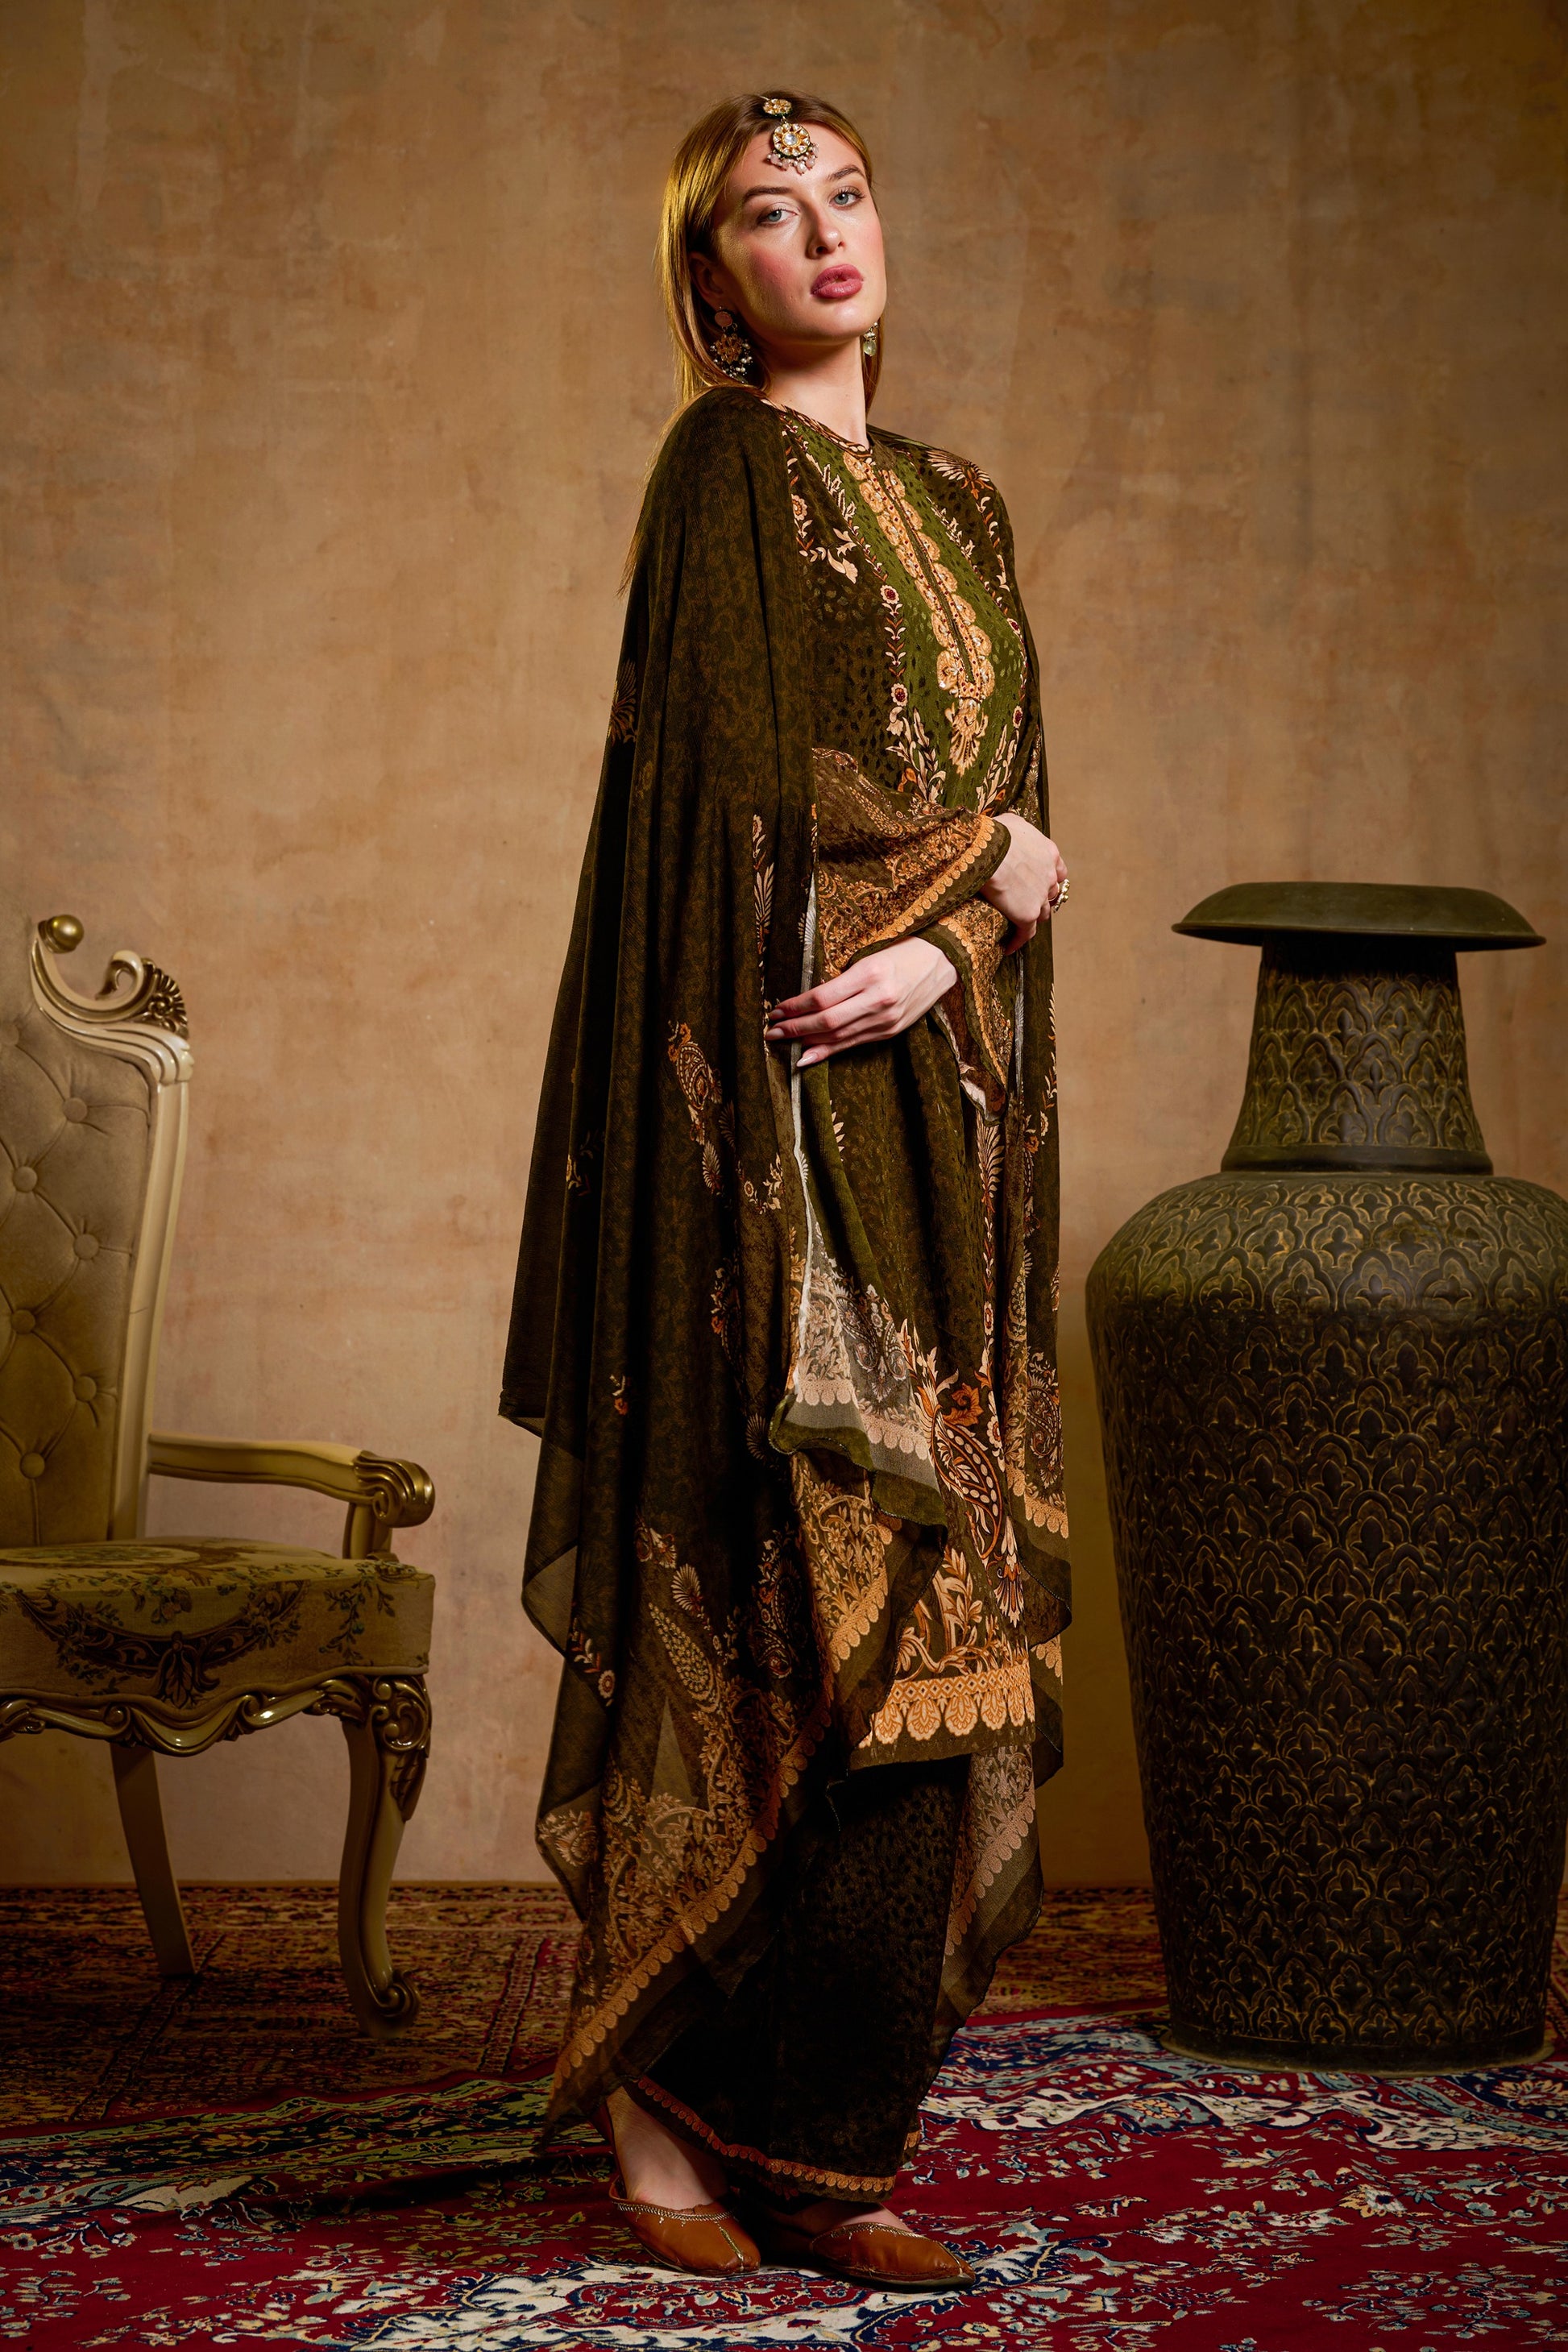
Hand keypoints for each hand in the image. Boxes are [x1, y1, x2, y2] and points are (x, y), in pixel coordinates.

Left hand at [765, 938, 956, 1068]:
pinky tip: (809, 1057)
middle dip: (796, 1028)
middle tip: (772, 1032)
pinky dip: (828, 1052)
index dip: (795, 1007)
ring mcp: (886, 1019)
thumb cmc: (902, 950)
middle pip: (827, 1021)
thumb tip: (808, 1000)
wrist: (942, 962)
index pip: (822, 997)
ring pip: (838, 1037)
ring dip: (807, 1043)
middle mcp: (878, 999)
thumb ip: (843, 978)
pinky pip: (853, 1044)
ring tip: (784, 1044)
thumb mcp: (870, 955)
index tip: (776, 1009)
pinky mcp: (891, 1031)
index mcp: (870, 974)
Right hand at [982, 813, 1066, 949]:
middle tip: (1024, 904)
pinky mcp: (1028, 914)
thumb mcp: (1012, 822)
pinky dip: (1018, 940)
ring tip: (1015, 924)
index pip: (1058, 871)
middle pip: (1051, 895)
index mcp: (1049, 854)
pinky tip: (1008, 947)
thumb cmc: (994, 833)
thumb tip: (1011, 830)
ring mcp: (1041, 897)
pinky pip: (1025, 933)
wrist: (986, 851)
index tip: (1039, 882)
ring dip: (1031, 918)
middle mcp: (1051, 876)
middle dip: (1041, 899)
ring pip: (1042, 914)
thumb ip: (1018, 830)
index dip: (1049, 878)